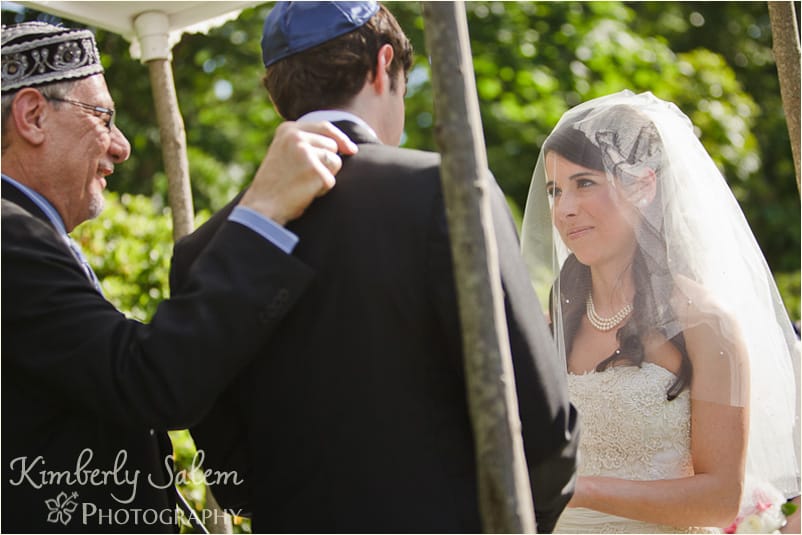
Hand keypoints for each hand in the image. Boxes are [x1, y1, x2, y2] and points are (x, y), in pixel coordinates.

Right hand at [239, 121, 357, 224]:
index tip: (351, 149)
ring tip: (303, 183)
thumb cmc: (276, 184)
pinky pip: (332, 180)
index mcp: (288, 130)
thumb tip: (347, 146)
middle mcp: (296, 137)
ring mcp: (306, 153)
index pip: (325, 127)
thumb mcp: (285, 153)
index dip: (340, 139)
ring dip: (325, 175)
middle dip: (327, 162)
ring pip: (336, 162)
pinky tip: (304, 193)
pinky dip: (322, 190)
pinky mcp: (315, 171)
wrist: (262, 207)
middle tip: (304, 175)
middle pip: (333, 145)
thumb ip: (306, 143)